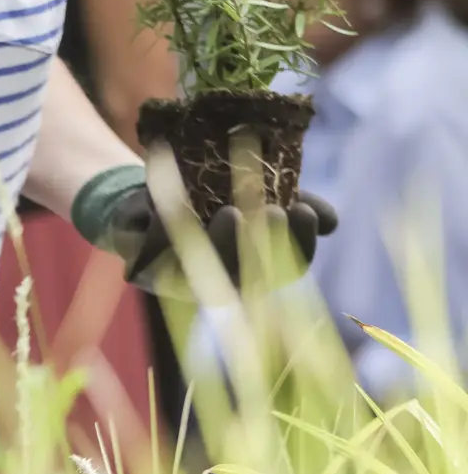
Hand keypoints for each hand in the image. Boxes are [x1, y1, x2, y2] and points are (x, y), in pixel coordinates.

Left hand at [99, 186, 337, 285]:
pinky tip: (177, 204)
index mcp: (255, 269)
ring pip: (206, 273)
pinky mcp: (144, 273)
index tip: (305, 211)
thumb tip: (330, 222)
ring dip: (222, 244)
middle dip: (264, 244)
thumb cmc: (210, 195)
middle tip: (271, 211)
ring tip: (231, 212)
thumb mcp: (252, 189)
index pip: (289, 268)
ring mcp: (183, 282)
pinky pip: (157, 255)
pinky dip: (167, 228)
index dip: (300, 243)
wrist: (149, 196)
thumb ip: (291, 201)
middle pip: (250, 278)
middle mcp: (222, 284)